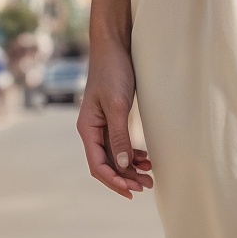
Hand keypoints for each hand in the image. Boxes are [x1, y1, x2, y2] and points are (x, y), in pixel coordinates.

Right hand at [78, 37, 152, 197]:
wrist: (113, 46)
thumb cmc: (113, 72)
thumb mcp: (117, 105)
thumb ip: (119, 135)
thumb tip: (124, 164)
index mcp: (88, 129)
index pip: (98, 165)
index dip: (114, 181)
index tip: (131, 191)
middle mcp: (92, 130)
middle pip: (106, 164)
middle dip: (125, 178)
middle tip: (147, 186)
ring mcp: (102, 125)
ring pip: (114, 155)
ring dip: (130, 168)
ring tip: (149, 176)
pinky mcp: (113, 118)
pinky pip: (120, 143)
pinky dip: (132, 154)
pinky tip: (145, 159)